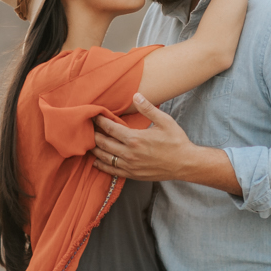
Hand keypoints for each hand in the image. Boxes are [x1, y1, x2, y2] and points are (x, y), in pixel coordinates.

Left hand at [91, 94, 238, 195]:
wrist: (184, 164)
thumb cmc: (176, 141)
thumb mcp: (164, 121)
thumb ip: (148, 108)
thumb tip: (136, 95)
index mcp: (135, 139)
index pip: (110, 128)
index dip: (99, 121)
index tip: (92, 114)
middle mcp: (129, 153)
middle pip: (103, 143)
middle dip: (93, 134)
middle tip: (86, 127)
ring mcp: (129, 166)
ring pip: (104, 157)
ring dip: (94, 149)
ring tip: (87, 141)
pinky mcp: (132, 174)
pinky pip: (111, 171)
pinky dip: (101, 165)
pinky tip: (96, 161)